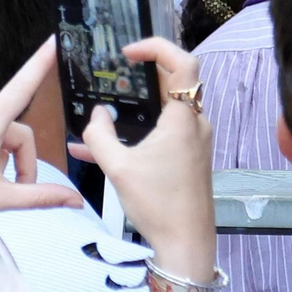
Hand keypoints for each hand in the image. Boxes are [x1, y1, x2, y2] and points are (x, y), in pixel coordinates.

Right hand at [81, 37, 214, 279]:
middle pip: (174, 83)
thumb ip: (99, 135)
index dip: (156, 48)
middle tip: (113, 74)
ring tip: (102, 110)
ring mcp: (194, 141)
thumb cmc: (157, 203)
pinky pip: (162, 132)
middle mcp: (195, 125)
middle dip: (141, 75)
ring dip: (135, 106)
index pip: (182, 64)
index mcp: (183, 120)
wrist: (186, 243)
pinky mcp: (189, 157)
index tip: (128, 53)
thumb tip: (97, 115)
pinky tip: (98, 147)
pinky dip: (137, 132)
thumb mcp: (117, 167)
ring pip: (165, 109)